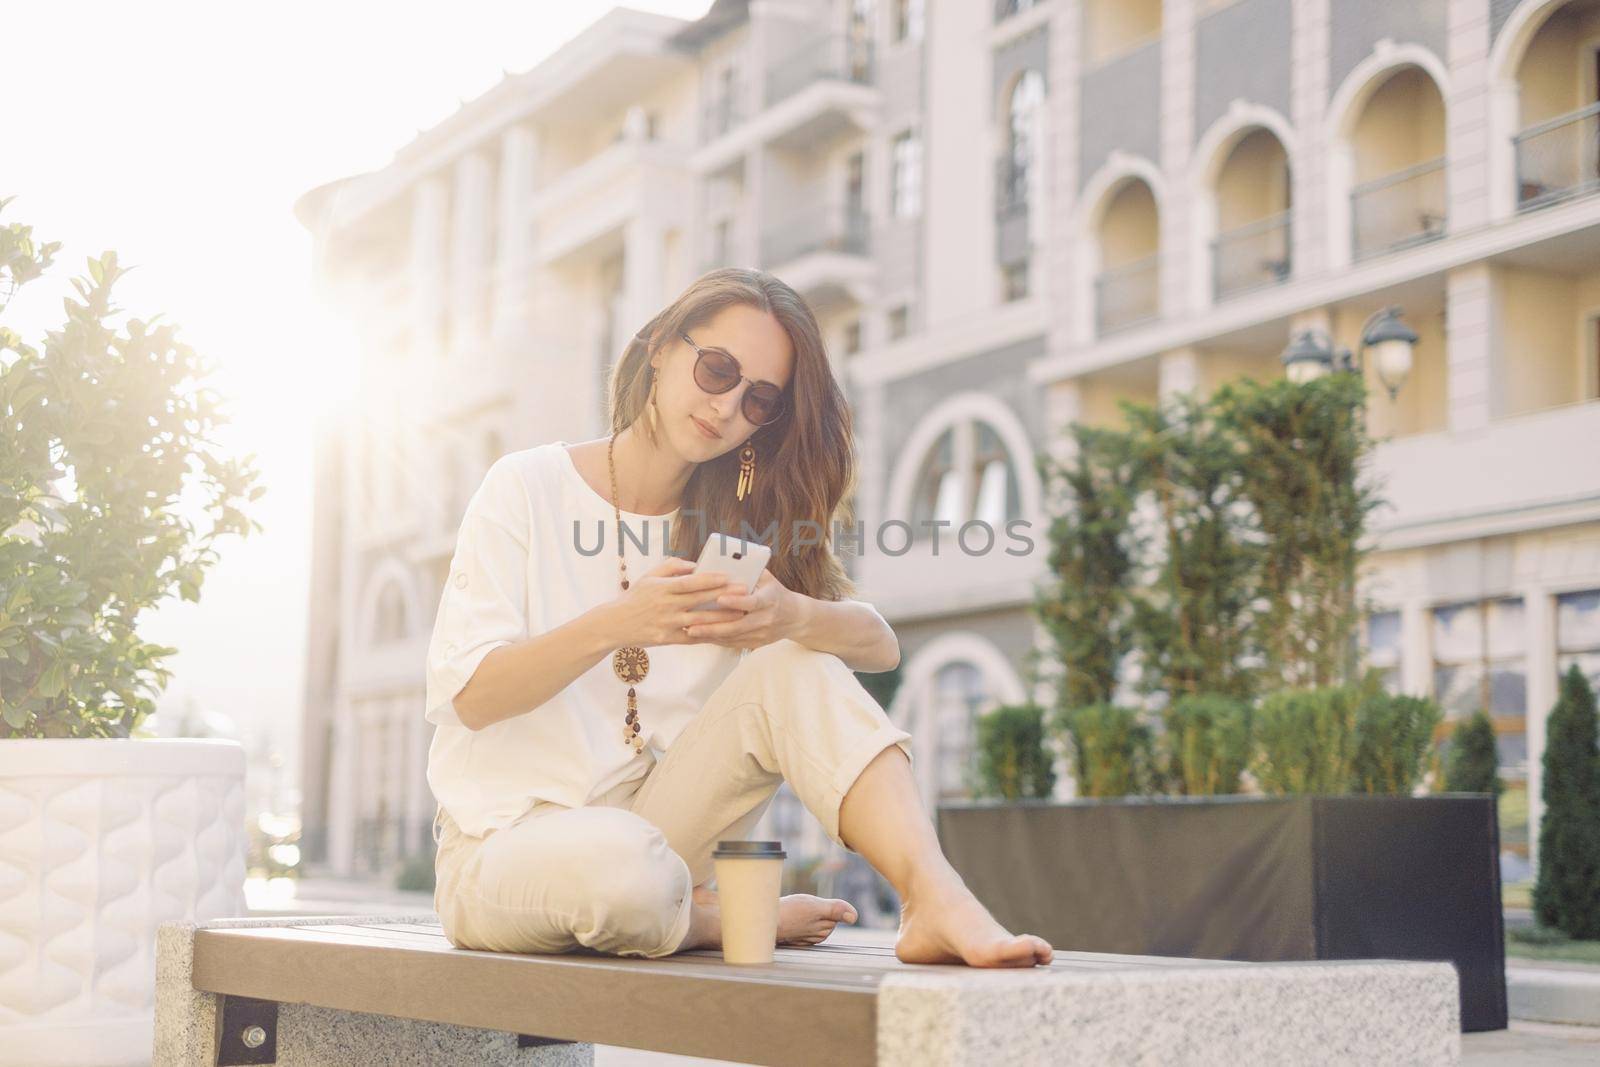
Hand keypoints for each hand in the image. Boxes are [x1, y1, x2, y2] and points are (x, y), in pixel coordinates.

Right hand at [603, 556, 746, 647]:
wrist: (615, 624)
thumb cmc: (635, 597)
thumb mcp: (649, 576)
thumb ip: (672, 566)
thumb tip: (694, 564)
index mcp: (662, 588)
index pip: (690, 582)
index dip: (709, 579)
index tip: (728, 575)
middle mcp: (666, 606)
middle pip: (699, 600)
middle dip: (723, 595)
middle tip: (744, 591)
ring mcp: (668, 624)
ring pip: (700, 621)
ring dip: (722, 617)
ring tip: (741, 613)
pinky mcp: (668, 639)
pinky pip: (692, 637)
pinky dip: (709, 634)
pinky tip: (725, 631)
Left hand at [682, 569, 804, 651]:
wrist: (795, 618)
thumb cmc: (775, 592)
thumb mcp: (767, 579)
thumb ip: (749, 572)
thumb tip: (725, 561)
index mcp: (770, 600)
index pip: (752, 602)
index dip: (736, 601)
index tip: (719, 599)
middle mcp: (766, 619)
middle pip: (738, 625)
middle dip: (713, 626)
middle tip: (692, 624)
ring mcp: (761, 634)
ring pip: (733, 637)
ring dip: (711, 635)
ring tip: (690, 631)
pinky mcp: (756, 643)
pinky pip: (733, 643)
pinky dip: (716, 640)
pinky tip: (701, 637)